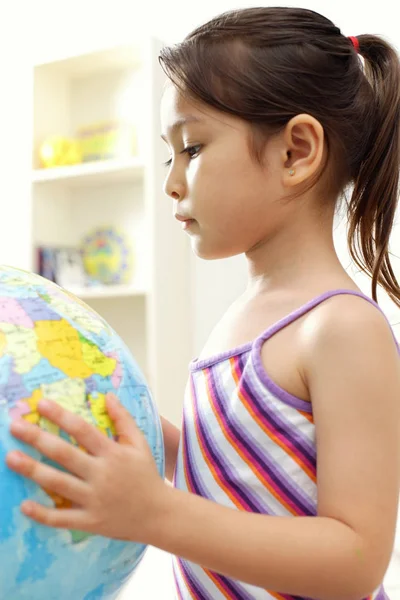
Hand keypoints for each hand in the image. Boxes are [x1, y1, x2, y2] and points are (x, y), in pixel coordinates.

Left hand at [6, 394, 167, 542]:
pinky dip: (42, 514)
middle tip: (14, 426)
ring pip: (58, 483)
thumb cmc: (146, 474)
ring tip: (11, 458)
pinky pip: (62, 518)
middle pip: (64, 454)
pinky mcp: (90, 521)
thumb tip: (108, 396)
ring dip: (32, 470)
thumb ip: (123, 419)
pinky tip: (24, 505)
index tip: (42, 404)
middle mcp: (101, 474)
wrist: (158, 514)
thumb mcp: (140, 443)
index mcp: (113, 453)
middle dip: (37, 438)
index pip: (82, 430)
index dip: (61, 416)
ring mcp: (94, 499)